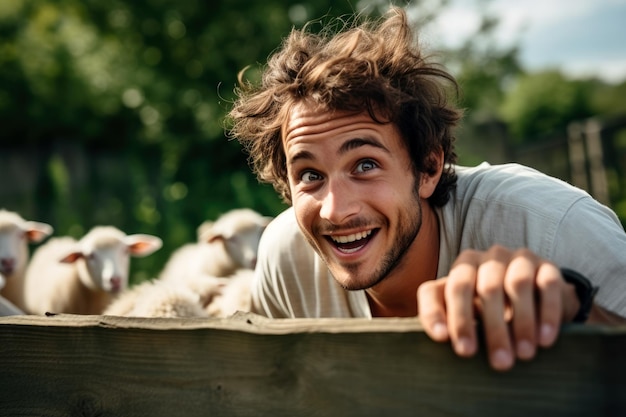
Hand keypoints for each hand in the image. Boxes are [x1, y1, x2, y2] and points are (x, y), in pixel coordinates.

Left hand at [417, 245, 579, 370]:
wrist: (536, 298)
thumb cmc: (489, 310)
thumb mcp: (464, 315)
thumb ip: (447, 321)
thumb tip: (442, 337)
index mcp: (460, 268)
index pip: (442, 289)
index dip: (438, 315)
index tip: (445, 342)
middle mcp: (488, 259)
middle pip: (485, 288)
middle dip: (491, 328)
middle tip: (498, 362)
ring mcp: (518, 259)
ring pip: (518, 285)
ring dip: (522, 322)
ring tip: (524, 354)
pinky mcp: (547, 268)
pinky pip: (548, 286)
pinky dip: (547, 314)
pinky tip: (544, 340)